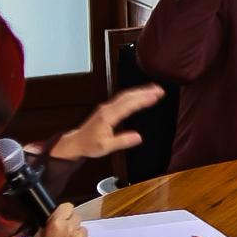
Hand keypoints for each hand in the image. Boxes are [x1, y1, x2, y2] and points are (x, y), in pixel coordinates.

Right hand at [29, 202, 90, 236]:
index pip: (67, 206)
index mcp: (56, 224)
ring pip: (83, 229)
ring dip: (77, 234)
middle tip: (65, 232)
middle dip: (71, 223)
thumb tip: (56, 219)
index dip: (65, 211)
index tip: (64, 215)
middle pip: (77, 217)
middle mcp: (71, 229)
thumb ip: (49, 225)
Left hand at [49, 84, 164, 159]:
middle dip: (145, 91)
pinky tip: (141, 94)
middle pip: (128, 96)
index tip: (155, 96)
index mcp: (107, 117)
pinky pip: (122, 98)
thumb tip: (138, 137)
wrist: (76, 142)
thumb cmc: (89, 145)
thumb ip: (122, 141)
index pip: (128, 105)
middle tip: (160, 90)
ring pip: (125, 95)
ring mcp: (107, 107)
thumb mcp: (105, 147)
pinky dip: (134, 94)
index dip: (142, 100)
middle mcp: (107, 109)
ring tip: (155, 89)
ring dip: (140, 91)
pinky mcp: (107, 108)